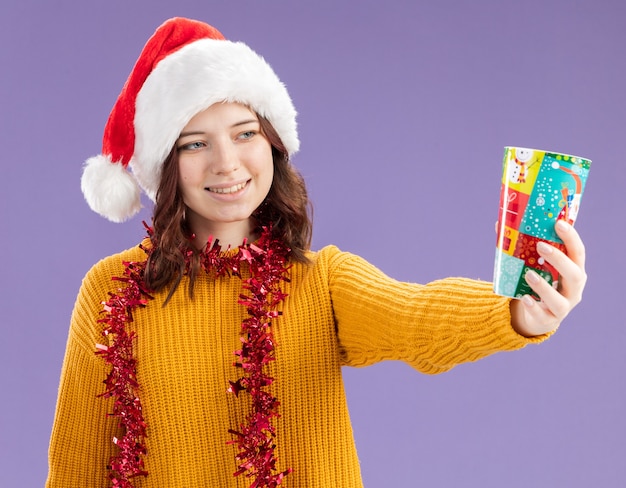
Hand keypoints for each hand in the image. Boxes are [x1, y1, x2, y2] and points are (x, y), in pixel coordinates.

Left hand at [510, 220, 586, 336]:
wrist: (536, 316)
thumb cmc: (537, 284)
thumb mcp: (534, 265)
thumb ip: (521, 247)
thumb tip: (500, 224)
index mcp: (573, 271)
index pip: (577, 253)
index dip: (571, 238)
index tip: (558, 223)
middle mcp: (573, 290)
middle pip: (574, 275)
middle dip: (559, 260)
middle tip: (541, 245)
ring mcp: (562, 307)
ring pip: (560, 300)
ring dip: (544, 286)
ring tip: (529, 274)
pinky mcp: (548, 320)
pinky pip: (543, 315)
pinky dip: (534, 307)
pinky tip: (524, 298)